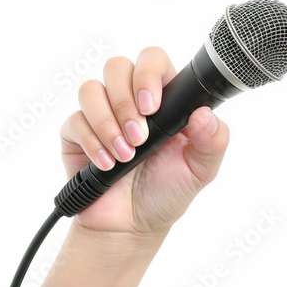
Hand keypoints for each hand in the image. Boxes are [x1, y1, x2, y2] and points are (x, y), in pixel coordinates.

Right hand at [60, 47, 229, 233]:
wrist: (132, 225)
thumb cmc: (167, 192)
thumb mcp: (201, 170)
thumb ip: (213, 141)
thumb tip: (204, 114)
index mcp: (163, 100)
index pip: (153, 60)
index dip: (148, 74)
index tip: (151, 107)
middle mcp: (130, 100)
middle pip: (116, 66)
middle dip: (125, 103)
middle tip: (139, 138)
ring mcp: (102, 114)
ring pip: (91, 89)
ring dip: (107, 123)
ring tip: (125, 156)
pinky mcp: (77, 133)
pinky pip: (74, 120)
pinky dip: (92, 142)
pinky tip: (107, 164)